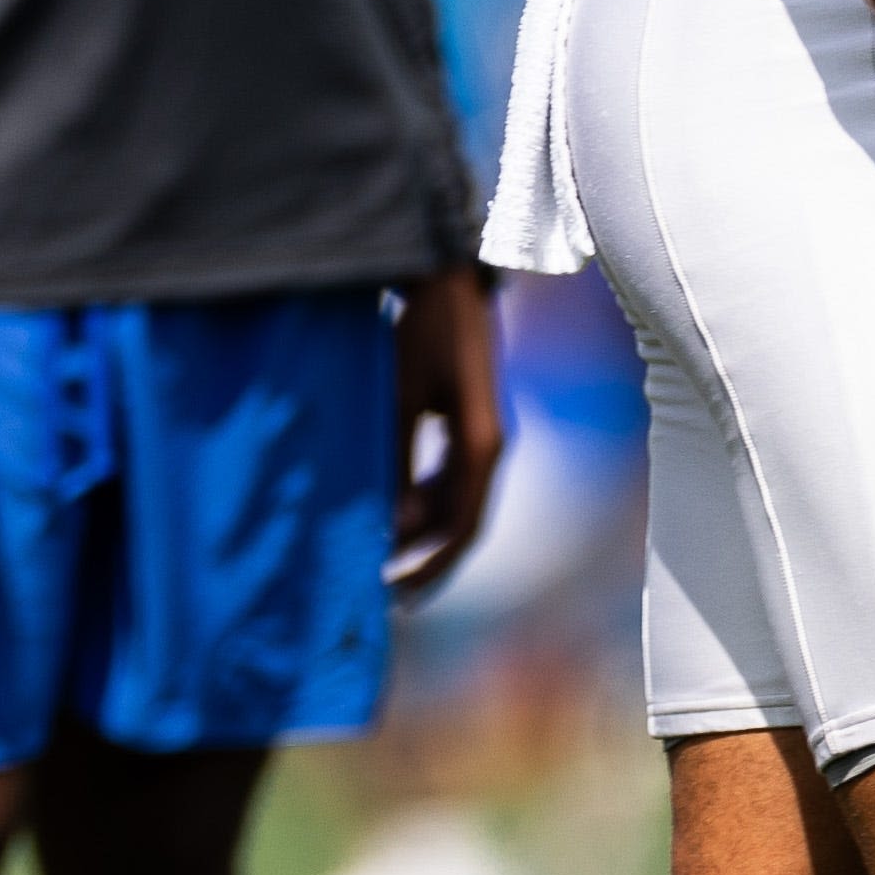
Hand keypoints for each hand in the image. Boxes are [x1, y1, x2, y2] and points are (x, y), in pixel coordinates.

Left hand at [386, 266, 506, 597]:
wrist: (448, 284)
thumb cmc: (423, 333)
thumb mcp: (401, 395)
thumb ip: (395, 457)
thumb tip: (388, 518)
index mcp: (481, 448)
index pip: (462, 527)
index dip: (432, 564)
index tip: (399, 589)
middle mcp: (490, 450)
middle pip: (462, 523)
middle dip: (427, 558)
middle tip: (388, 590)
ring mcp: (482, 440)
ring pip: (456, 504)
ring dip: (424, 532)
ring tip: (384, 558)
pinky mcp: (469, 428)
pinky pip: (451, 481)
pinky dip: (424, 502)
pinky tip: (394, 514)